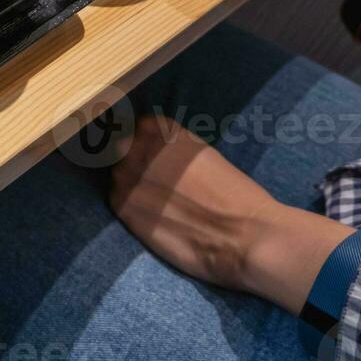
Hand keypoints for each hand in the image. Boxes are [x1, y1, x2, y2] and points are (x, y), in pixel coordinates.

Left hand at [109, 115, 350, 313]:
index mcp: (160, 128)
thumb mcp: (200, 154)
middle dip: (131, 161)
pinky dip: (129, 205)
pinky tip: (151, 216)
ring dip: (129, 184)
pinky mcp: (120, 203)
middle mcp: (137, 145)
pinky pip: (116, 197)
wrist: (244, 234)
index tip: (153, 157)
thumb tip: (151, 151)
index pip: (135, 126)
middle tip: (155, 182)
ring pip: (117, 173)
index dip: (143, 143)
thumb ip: (171, 148)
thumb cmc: (234, 195)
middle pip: (119, 147)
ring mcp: (125, 173)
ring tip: (156, 201)